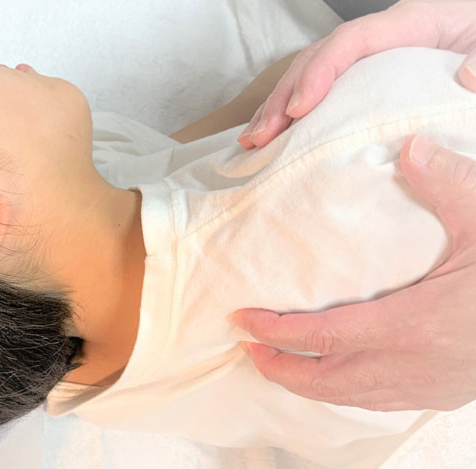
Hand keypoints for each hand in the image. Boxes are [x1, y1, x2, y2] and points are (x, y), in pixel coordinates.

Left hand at [230, 135, 475, 411]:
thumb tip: (413, 146)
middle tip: (246, 347)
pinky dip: (344, 392)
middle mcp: (408, 365)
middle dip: (277, 367)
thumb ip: (449, 186)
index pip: (320, 336)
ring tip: (279, 364)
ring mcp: (426, 387)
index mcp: (409, 326)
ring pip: (347, 397)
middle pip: (322, 380)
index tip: (242, 318)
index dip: (275, 331)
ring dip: (307, 384)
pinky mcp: (442, 395)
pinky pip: (377, 402)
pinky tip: (338, 377)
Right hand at [238, 0, 475, 149]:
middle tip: (262, 136)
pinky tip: (277, 138)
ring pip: (311, 74)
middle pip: (317, 58)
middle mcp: (382, 38)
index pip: (352, 40)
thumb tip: (466, 78)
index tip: (299, 110)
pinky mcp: (369, 80)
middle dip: (283, 97)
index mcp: (412, 22)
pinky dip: (294, 115)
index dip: (319, 72)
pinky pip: (324, 91)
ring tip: (255, 141)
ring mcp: (371, 59)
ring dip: (278, 108)